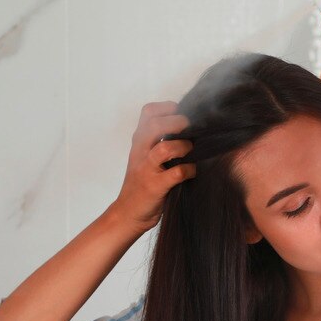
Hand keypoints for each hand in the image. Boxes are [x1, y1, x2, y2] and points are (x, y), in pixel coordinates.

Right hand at [111, 101, 195, 232]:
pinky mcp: (155, 186)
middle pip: (155, 125)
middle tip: (190, 127)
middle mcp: (140, 152)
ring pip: (164, 149)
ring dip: (183, 147)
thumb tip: (189, 127)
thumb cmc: (142, 183)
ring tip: (190, 150)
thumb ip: (157, 140)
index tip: (180, 112)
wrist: (128, 213)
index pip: (148, 112)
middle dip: (177, 122)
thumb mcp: (143, 156)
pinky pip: (177, 173)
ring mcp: (147, 169)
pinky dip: (189, 170)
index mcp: (139, 142)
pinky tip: (192, 171)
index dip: (167, 107)